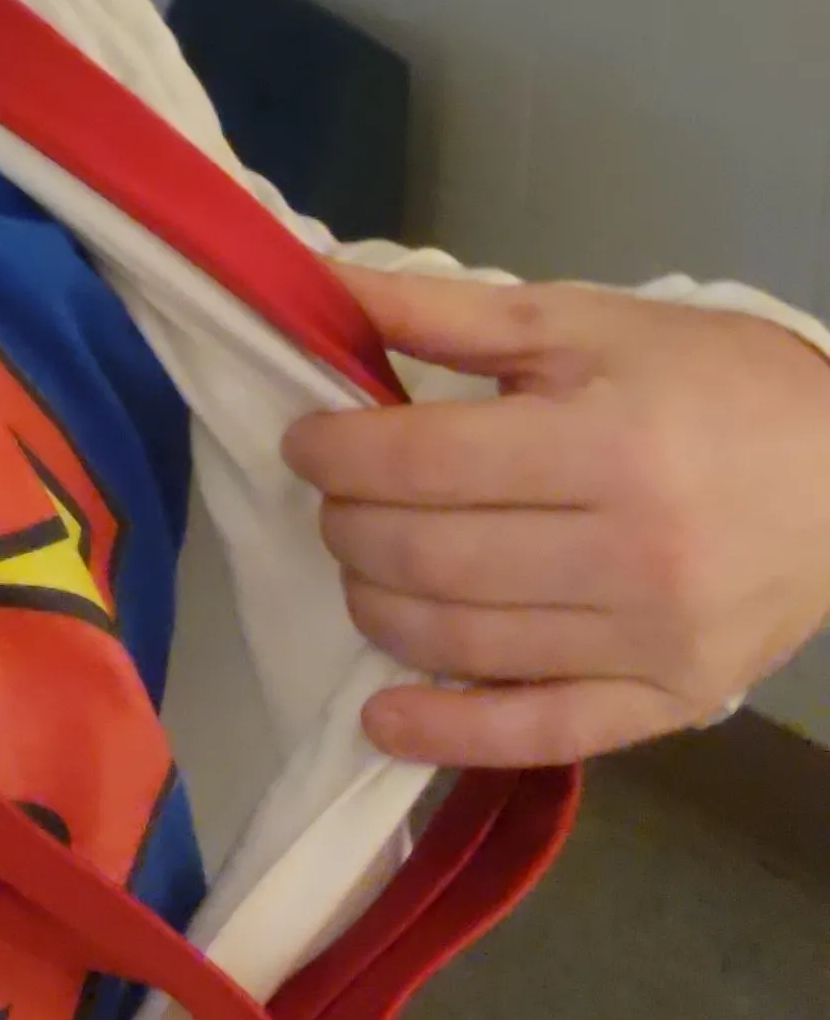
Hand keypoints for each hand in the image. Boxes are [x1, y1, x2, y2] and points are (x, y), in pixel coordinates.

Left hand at [281, 266, 829, 765]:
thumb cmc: (710, 383)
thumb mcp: (585, 322)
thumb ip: (448, 313)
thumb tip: (322, 286)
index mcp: (607, 442)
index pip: (419, 462)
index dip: (335, 453)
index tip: (308, 442)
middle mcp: (631, 552)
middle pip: (427, 556)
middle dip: (348, 527)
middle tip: (339, 502)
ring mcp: (653, 640)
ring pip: (460, 642)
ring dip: (378, 607)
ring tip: (367, 567)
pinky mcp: (672, 703)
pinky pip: (538, 734)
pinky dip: (446, 731)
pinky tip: (382, 718)